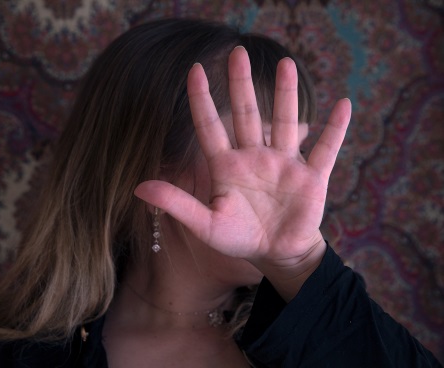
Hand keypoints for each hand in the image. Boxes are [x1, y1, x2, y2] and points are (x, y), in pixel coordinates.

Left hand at [134, 46, 350, 298]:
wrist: (275, 255)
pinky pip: (325, 149)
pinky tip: (344, 104)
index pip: (210, 126)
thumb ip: (177, 204)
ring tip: (285, 64)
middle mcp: (254, 157)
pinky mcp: (311, 177)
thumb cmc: (239, 239)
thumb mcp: (205, 224)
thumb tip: (138, 188)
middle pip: (247, 114)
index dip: (202, 99)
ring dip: (286, 95)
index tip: (194, 69)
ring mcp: (284, 164)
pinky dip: (335, 130)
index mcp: (227, 166)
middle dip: (241, 84)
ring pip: (285, 122)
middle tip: (237, 51)